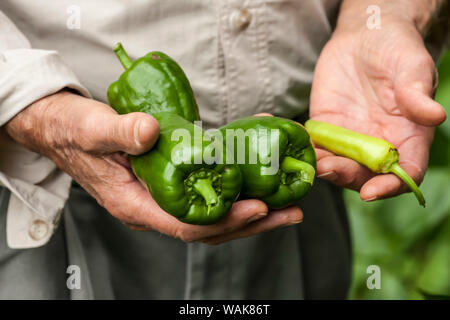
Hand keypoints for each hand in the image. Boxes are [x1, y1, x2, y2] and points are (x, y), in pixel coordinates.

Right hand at [5, 91, 302, 242]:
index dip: (224, 220)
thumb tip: (149, 132)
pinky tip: (255, 172)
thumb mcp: (91, 129)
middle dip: (251, 222)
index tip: (258, 207)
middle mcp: (153, 208)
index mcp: (135, 205)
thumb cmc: (72, 131)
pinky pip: (206, 191)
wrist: (61, 128)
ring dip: (249, 208)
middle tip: (288, 210)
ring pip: (213, 213)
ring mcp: (162, 197)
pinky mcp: (169, 182)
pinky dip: (233, 185)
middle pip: (210, 226)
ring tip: (284, 201)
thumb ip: (118, 133)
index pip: (187, 225)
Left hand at [309, 17, 445, 201]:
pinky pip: (315, 146)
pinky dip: (305, 150)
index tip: (372, 192)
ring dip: (322, 167)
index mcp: (408, 137)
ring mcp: (350, 138)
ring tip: (310, 162)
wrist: (365, 37)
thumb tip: (435, 115)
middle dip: (346, 177)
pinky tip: (293, 144)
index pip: (405, 172)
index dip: (390, 187)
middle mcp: (378, 144)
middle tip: (329, 169)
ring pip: (337, 164)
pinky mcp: (326, 128)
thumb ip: (418, 93)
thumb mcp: (412, 67)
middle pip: (364, 175)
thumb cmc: (397, 50)